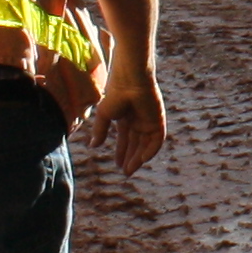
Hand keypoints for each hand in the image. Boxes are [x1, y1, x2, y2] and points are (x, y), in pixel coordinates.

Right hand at [88, 54, 168, 172]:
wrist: (130, 80)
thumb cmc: (115, 93)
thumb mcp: (104, 115)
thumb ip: (100, 131)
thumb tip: (93, 146)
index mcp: (126, 117)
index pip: (126, 138)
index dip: (121, 152)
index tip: (117, 164)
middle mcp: (139, 120)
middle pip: (136, 143)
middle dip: (130, 158)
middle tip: (125, 172)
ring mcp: (149, 120)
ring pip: (145, 144)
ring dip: (138, 157)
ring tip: (130, 169)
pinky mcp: (158, 120)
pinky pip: (156, 140)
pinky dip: (150, 150)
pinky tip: (141, 159)